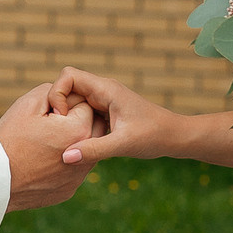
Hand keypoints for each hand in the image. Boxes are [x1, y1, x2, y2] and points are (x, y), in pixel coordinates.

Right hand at [0, 82, 95, 209]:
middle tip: (50, 126)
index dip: (65, 104)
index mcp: (79, 129)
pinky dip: (62, 164)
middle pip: (92, 128)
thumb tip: (65, 98)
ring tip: (45, 144)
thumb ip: (53, 92)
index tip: (47, 114)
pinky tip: (42, 163)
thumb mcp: (28, 104)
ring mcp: (78, 176)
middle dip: (76, 121)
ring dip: (71, 143)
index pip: (85, 104)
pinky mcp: (69, 189)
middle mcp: (86, 155)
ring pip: (84, 150)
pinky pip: (72, 170)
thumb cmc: (10, 140)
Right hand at [51, 68, 178, 168]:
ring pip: (74, 102)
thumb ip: (93, 150)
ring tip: (70, 138)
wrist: (175, 136)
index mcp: (106, 89)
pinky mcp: (106, 110)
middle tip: (62, 132)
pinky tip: (81, 142)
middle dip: (60, 109)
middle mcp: (103, 90)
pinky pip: (82, 112)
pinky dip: (77, 124)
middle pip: (67, 89)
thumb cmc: (154, 136)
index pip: (68, 75)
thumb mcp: (123, 145)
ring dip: (68, 119)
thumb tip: (64, 157)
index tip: (63, 118)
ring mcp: (104, 100)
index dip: (57, 93)